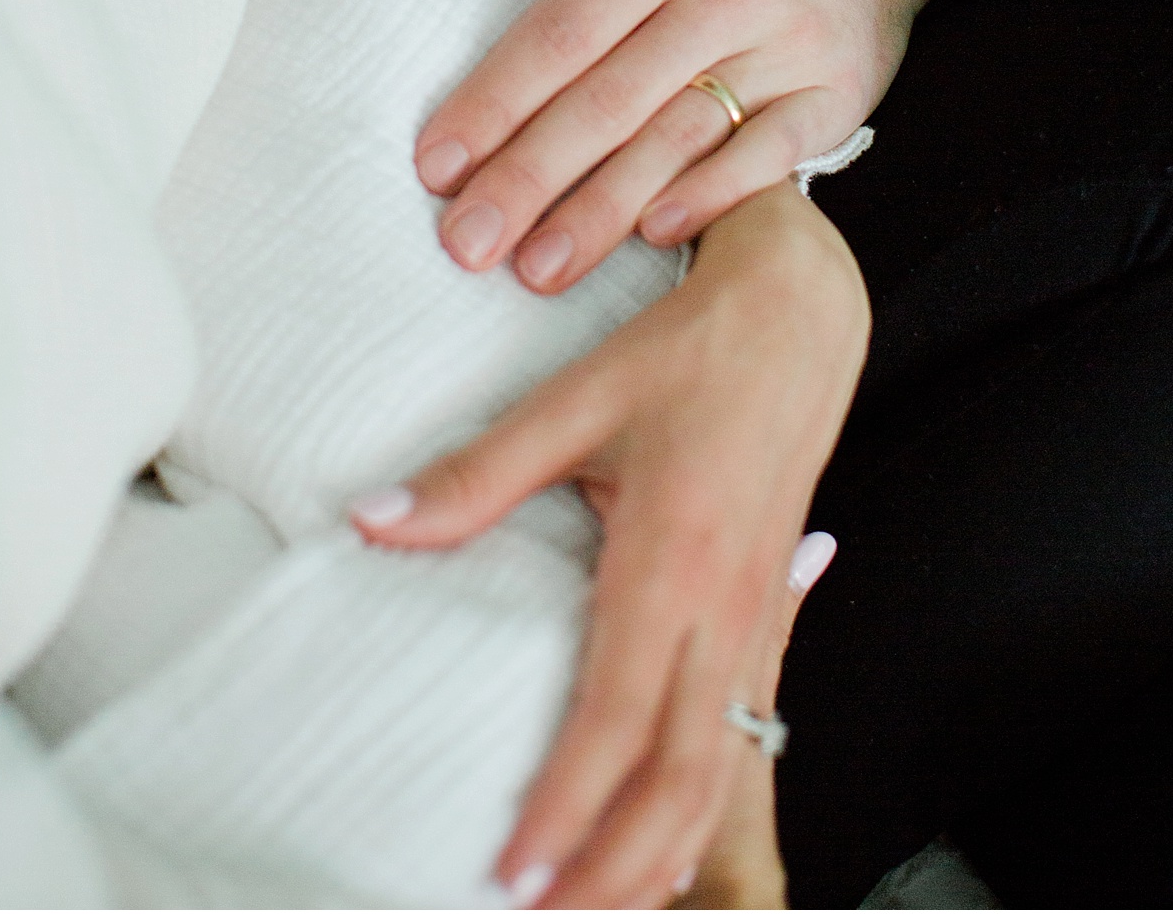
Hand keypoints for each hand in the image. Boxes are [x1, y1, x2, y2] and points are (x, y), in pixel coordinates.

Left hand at [352, 181, 867, 908]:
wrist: (798, 316)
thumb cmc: (689, 351)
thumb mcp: (576, 400)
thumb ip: (476, 476)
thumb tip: (374, 520)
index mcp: (671, 559)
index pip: (614, 720)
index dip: (565, 810)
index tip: (513, 873)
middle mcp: (724, 603)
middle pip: (677, 776)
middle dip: (614, 868)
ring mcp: (756, 613)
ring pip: (718, 768)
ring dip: (661, 852)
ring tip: (596, 903)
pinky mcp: (768, 609)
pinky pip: (742, 731)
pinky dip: (703, 802)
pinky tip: (668, 840)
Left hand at [416, 0, 964, 293]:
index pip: (567, 29)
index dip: (497, 100)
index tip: (437, 165)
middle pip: (611, 99)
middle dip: (529, 178)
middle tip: (465, 243)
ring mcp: (789, 48)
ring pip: (680, 139)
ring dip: (602, 212)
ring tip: (535, 269)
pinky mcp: (835, 97)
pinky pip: (768, 158)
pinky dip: (711, 197)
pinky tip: (653, 239)